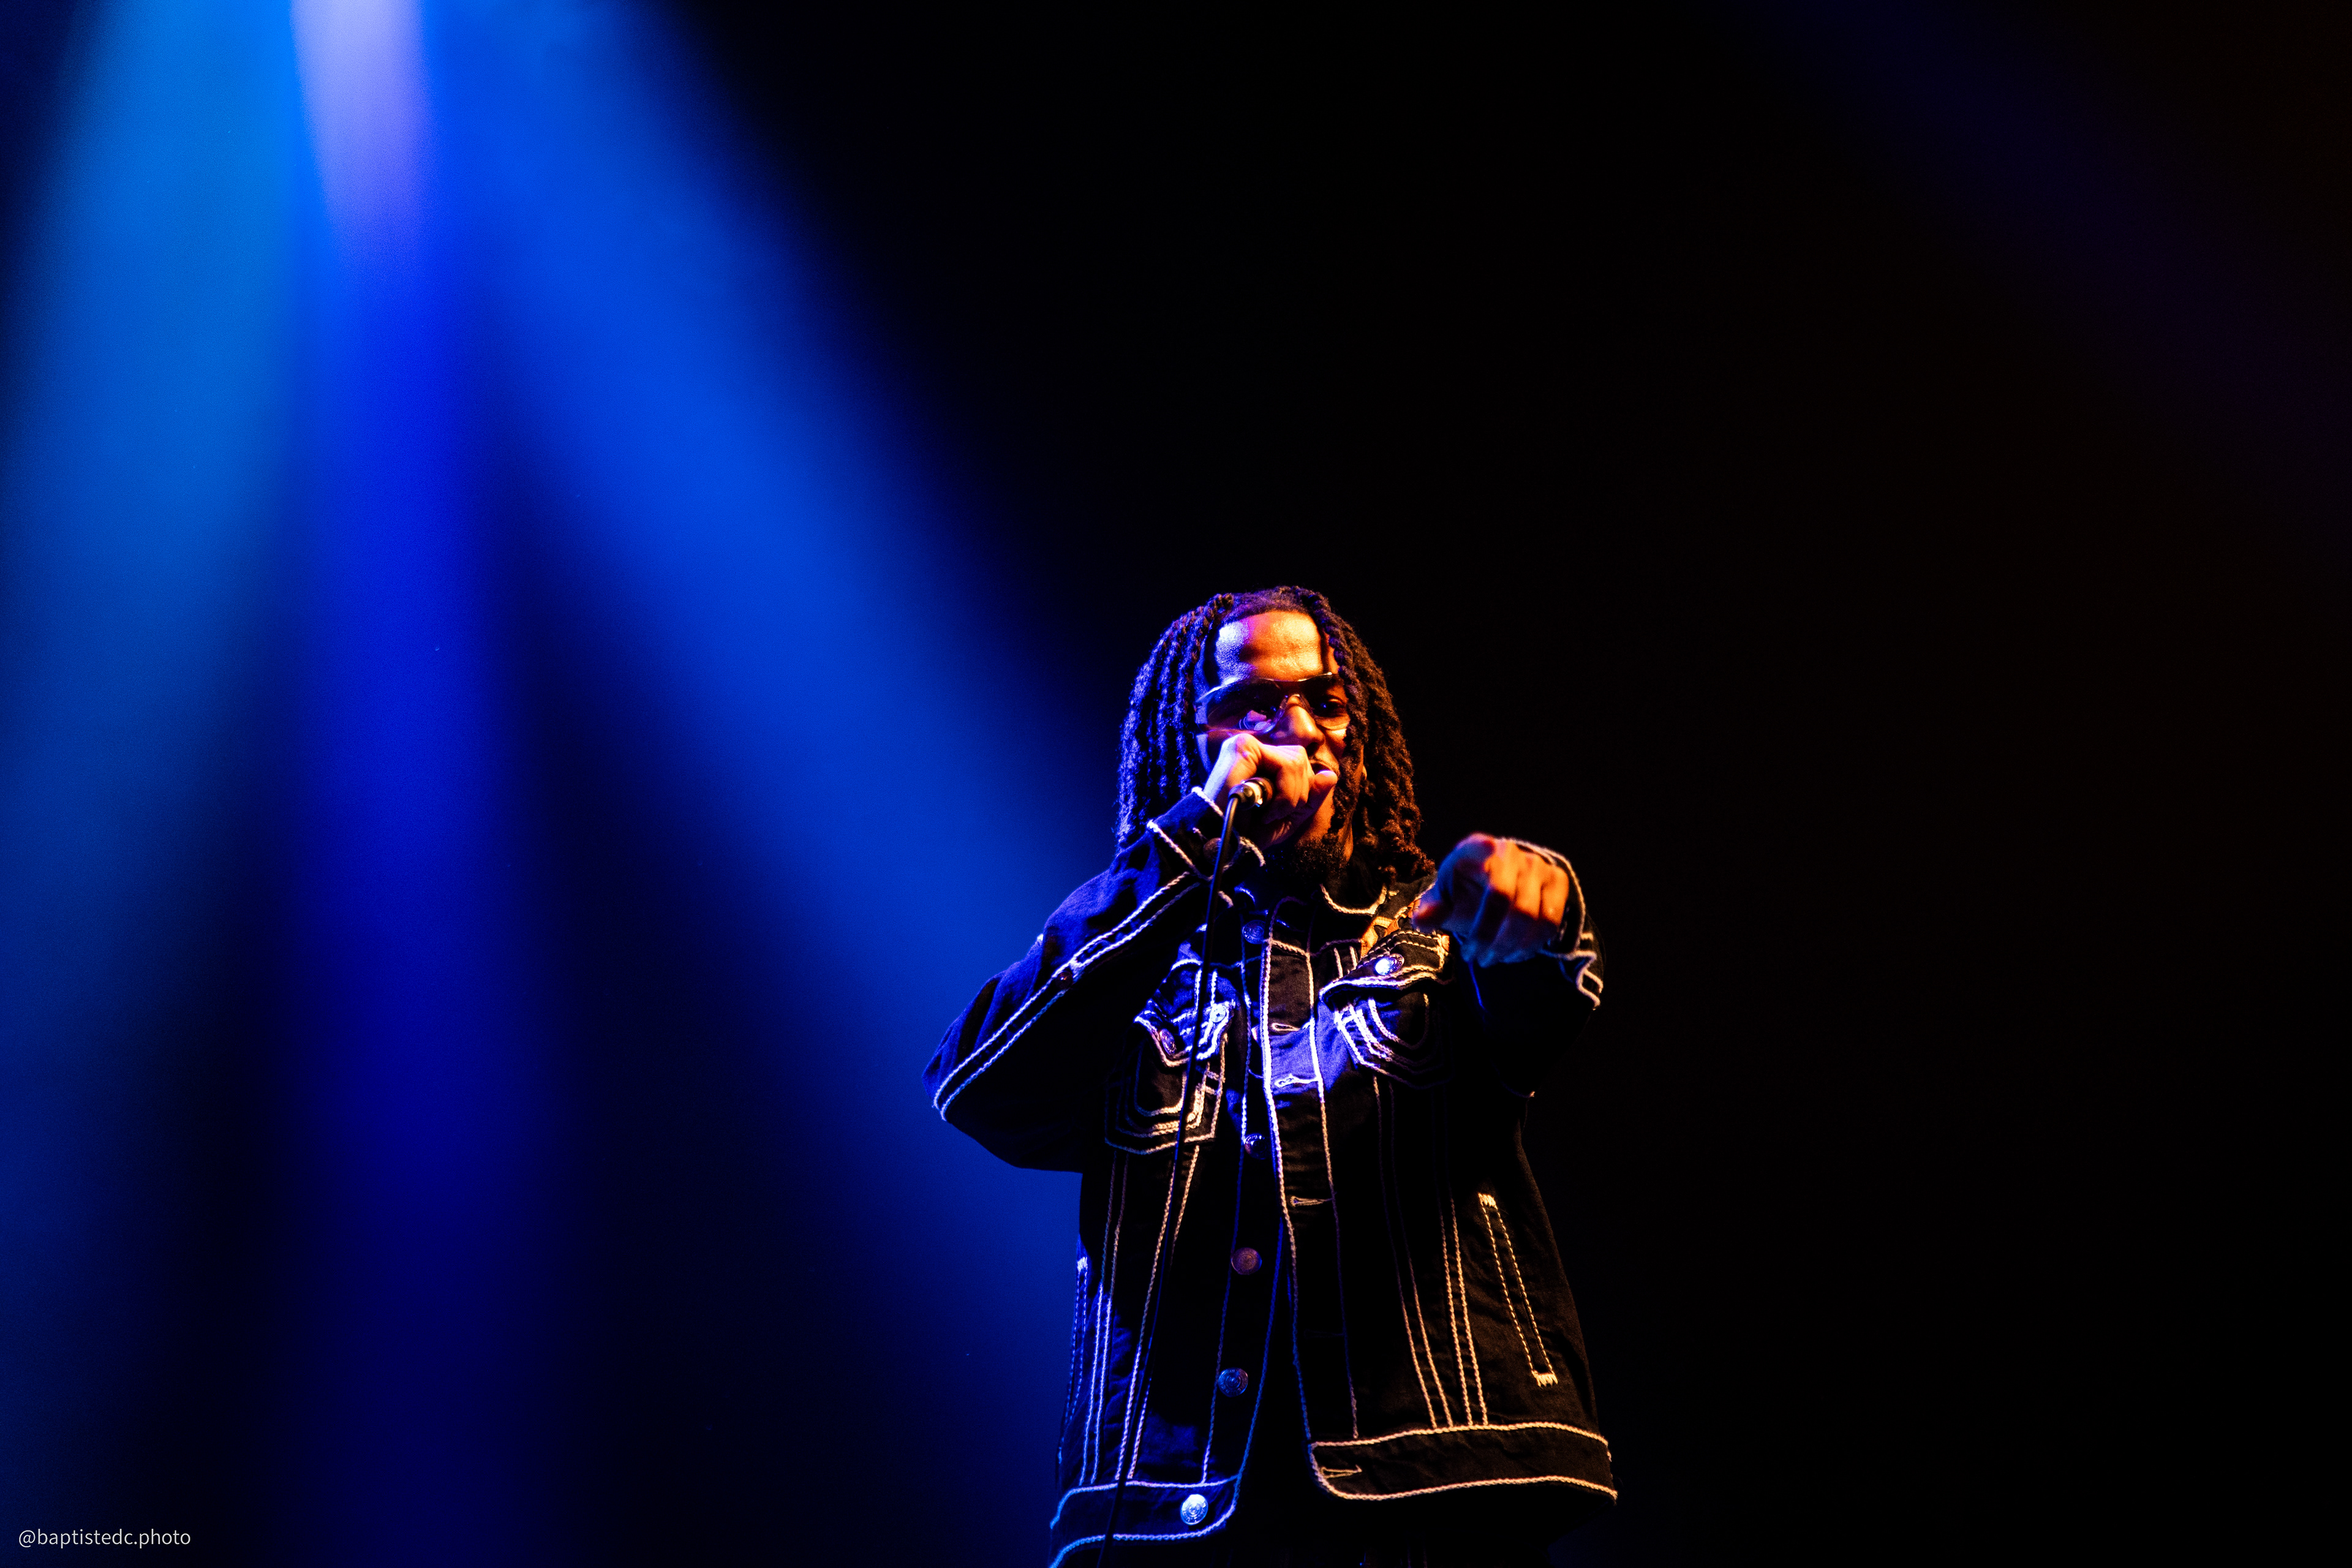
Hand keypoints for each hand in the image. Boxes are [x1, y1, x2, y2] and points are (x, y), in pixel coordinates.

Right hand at [1202, 729, 1336, 842]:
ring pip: (1297, 761)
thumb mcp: (1288, 817)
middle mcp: (1254, 749)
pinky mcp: (1242, 747)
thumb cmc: (1250, 832)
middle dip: (1297, 794)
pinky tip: (1262, 807)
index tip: (1278, 814)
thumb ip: (1311, 796)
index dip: (1300, 791)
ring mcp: (1246, 745)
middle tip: (1271, 814)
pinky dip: (1283, 793)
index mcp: (1262, 761)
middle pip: (1300, 759)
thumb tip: (1331, 775)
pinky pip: (1285, 765)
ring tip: (1265, 812)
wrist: (1223, 844)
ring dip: (1289, 797)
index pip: (1299, 762)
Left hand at [1407, 835, 1568, 965]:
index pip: (1483, 854)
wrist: (1494, 886)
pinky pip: (1551, 921)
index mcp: (1477, 848)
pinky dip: (1532, 945)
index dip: (1487, 860)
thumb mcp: (1442, 898)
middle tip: (1476, 958)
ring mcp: (1538, 865)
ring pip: (1534, 915)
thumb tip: (1421, 921)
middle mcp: (1511, 852)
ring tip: (1492, 959)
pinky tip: (1514, 954)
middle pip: (1508, 900)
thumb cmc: (1461, 892)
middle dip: (1489, 937)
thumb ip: (1432, 909)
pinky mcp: (1557, 881)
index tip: (1486, 862)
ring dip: (1511, 946)